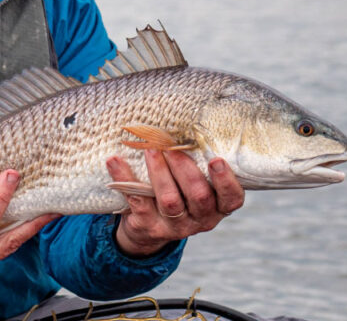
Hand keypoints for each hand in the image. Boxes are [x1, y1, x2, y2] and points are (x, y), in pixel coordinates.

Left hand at [106, 151, 243, 256]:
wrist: (147, 227)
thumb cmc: (178, 191)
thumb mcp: (194, 182)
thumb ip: (199, 161)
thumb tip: (189, 118)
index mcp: (218, 207)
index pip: (232, 198)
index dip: (226, 181)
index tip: (216, 159)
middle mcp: (200, 220)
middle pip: (199, 197)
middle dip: (185, 169)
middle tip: (172, 147)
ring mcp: (175, 226)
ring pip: (170, 201)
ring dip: (159, 172)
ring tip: (150, 150)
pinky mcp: (148, 227)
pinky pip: (137, 202)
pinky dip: (125, 179)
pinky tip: (115, 161)